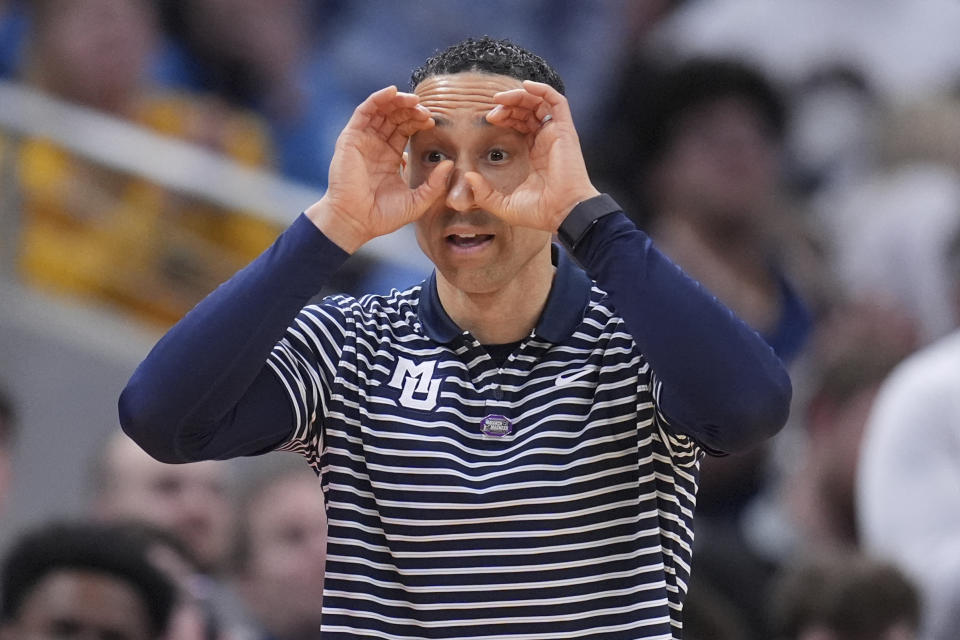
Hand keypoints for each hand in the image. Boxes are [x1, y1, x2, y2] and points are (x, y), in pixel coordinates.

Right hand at [306, 86, 452, 251]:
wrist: (356, 222)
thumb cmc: (383, 216)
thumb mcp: (417, 201)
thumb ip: (435, 185)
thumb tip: (450, 164)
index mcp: (390, 156)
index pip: (406, 130)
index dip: (418, 122)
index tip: (432, 122)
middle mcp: (376, 145)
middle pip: (395, 117)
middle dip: (411, 110)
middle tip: (425, 111)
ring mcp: (362, 140)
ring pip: (381, 110)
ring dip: (397, 101)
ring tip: (413, 100)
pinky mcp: (350, 138)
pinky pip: (364, 111)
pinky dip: (377, 98)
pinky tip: (392, 92)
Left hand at [465, 80, 599, 230]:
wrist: (562, 213)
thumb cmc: (539, 212)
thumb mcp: (503, 205)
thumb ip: (484, 193)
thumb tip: (469, 177)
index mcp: (535, 153)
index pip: (521, 124)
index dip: (505, 116)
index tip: (489, 119)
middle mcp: (546, 140)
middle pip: (528, 110)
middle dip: (509, 104)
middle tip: (492, 109)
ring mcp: (556, 134)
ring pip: (540, 102)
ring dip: (520, 95)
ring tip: (501, 98)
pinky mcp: (565, 131)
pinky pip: (557, 101)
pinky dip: (543, 89)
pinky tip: (526, 86)